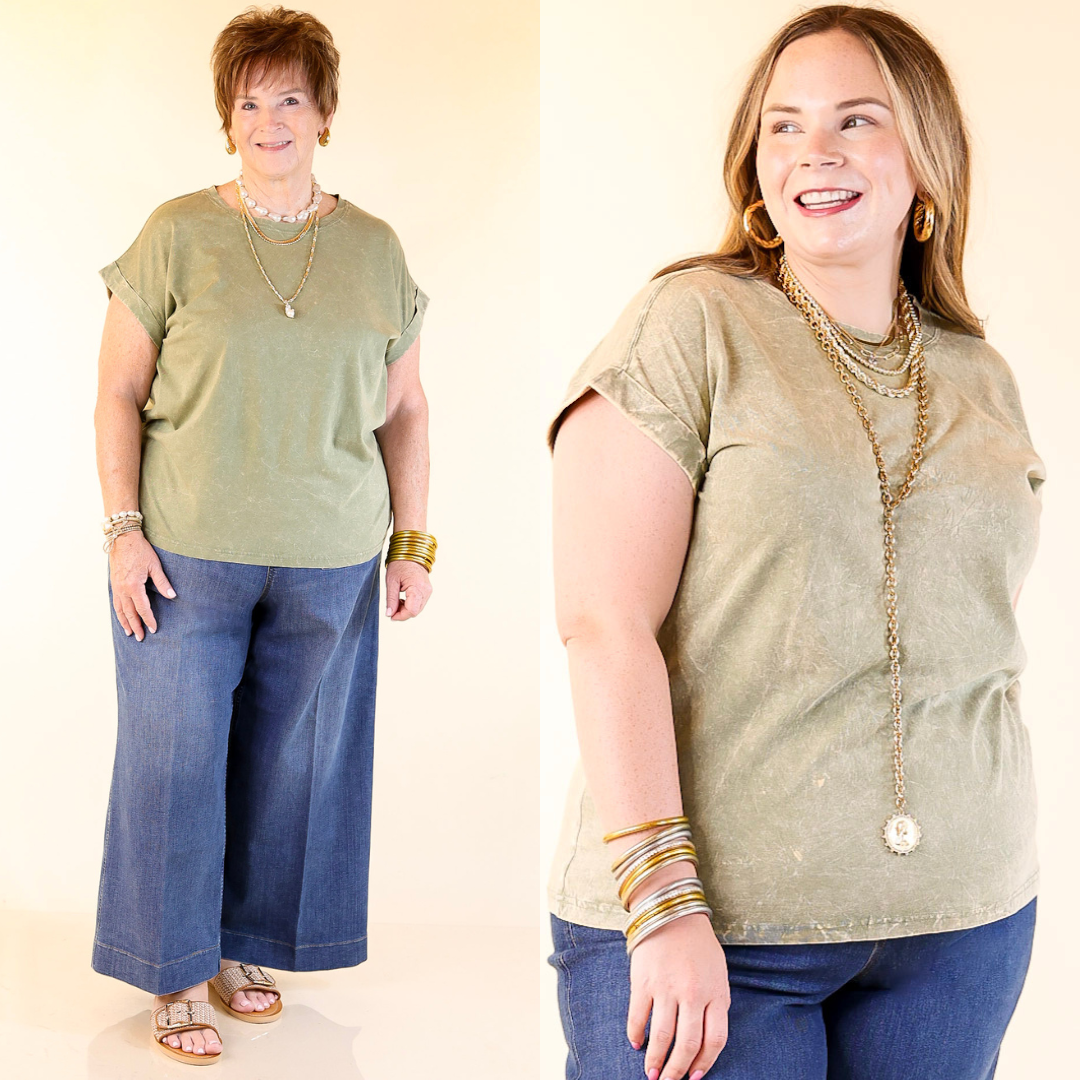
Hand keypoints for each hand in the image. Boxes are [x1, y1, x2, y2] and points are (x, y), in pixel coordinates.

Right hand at [109, 532, 174, 640]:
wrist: (123, 538)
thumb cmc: (140, 550)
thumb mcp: (155, 566)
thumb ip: (163, 583)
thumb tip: (173, 596)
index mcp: (134, 586)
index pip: (142, 608)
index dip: (148, 619)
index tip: (153, 629)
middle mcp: (122, 589)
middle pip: (129, 613)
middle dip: (135, 626)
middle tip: (140, 638)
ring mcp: (116, 587)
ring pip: (120, 609)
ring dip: (124, 622)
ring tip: (129, 632)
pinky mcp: (113, 583)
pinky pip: (115, 602)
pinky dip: (118, 612)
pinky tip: (121, 616)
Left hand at [385, 559, 431, 620]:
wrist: (410, 552)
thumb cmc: (400, 564)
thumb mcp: (391, 581)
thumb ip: (391, 599)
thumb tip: (389, 614)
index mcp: (417, 587)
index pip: (411, 610)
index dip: (400, 616)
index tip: (391, 616)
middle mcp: (426, 590)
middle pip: (415, 611)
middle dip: (403, 613)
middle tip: (392, 608)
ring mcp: (428, 591)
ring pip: (418, 608)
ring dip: (406, 609)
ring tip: (397, 601)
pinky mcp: (427, 590)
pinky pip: (419, 603)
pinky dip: (411, 604)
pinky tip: (403, 598)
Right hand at [629, 913, 729, 1079]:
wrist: (671, 912)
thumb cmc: (698, 945)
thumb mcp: (718, 974)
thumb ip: (715, 1005)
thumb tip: (703, 1041)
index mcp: (716, 993)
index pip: (714, 1040)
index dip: (705, 1063)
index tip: (695, 1076)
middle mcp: (693, 994)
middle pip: (687, 1044)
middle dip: (677, 1070)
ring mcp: (667, 987)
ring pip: (663, 1036)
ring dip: (656, 1060)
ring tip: (652, 1073)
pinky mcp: (643, 981)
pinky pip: (638, 1017)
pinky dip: (636, 1035)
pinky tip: (636, 1043)